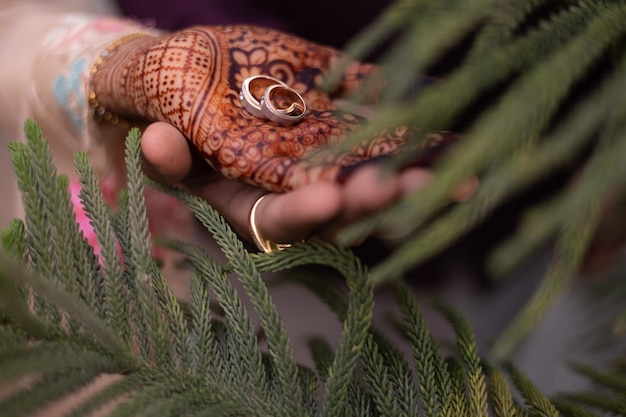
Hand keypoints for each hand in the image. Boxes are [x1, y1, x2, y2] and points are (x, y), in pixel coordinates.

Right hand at [92, 25, 457, 191]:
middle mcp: (296, 200)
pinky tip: (453, 142)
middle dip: (372, 203)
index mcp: (252, 211)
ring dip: (411, 183)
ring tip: (452, 176)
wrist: (201, 102)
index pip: (279, 223)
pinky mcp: (344, 146)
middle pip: (341, 215)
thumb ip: (163, 155)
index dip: (302, 214)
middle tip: (401, 186)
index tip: (327, 199)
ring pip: (372, 188)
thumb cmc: (178, 131)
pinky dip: (416, 146)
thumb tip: (157, 140)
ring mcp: (326, 174)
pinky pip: (384, 149)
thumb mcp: (164, 146)